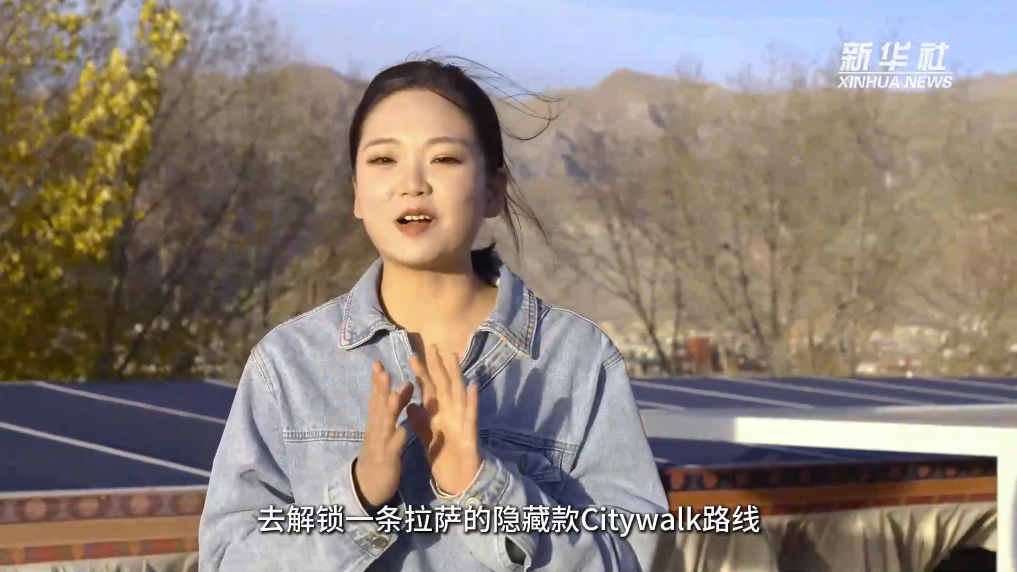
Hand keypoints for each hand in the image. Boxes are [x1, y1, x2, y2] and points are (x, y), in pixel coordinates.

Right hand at [353, 361, 413, 510]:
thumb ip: (396, 407)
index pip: (377, 397)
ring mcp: (381, 444)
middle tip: (382, 371)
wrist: (368, 485)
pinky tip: (403, 430)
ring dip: (389, 409)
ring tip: (394, 394)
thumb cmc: (380, 452)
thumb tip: (404, 386)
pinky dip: (399, 438)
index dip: (377, 381)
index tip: (378, 363)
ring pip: (385, 424)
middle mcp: (376, 429)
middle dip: (380, 389)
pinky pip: (395, 447)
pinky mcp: (389, 459)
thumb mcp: (386, 427)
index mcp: (377, 421)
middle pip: (378, 406)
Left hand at [406, 345, 481, 496]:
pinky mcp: (469, 432)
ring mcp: (461, 420)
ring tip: (452, 357)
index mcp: (438, 414)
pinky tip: (473, 386)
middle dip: (438, 366)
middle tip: (431, 346)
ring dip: (456, 375)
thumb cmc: (443, 457)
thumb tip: (410, 405)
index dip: (421, 373)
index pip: (429, 389)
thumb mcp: (427, 438)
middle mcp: (451, 412)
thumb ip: (420, 422)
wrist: (457, 480)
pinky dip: (472, 401)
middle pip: (444, 385)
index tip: (411, 356)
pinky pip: (471, 415)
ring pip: (459, 393)